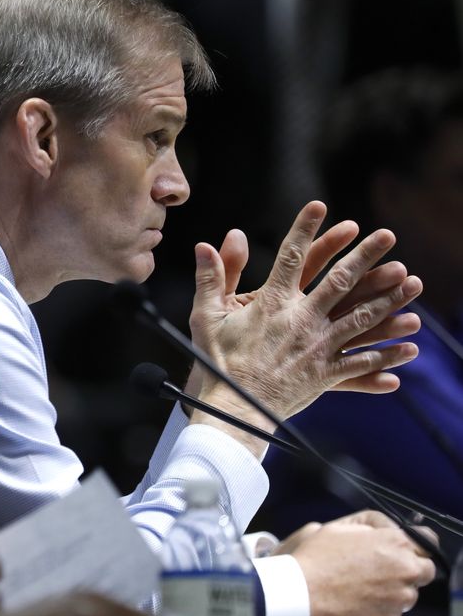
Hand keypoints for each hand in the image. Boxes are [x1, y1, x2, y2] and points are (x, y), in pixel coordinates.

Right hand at [187, 202, 421, 449]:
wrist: (233, 409)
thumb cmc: (217, 363)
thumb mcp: (205, 317)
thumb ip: (211, 278)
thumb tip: (204, 245)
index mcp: (272, 304)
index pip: (292, 257)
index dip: (306, 229)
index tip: (319, 206)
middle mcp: (301, 321)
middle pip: (340, 281)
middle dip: (366, 256)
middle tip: (387, 236)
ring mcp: (317, 348)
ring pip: (361, 318)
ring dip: (389, 299)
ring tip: (412, 282)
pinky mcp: (325, 374)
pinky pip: (361, 362)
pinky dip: (386, 354)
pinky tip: (409, 346)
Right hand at [279, 510, 435, 615]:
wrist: (298, 598)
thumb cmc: (314, 560)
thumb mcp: (336, 527)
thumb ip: (370, 526)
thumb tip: (386, 530)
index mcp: (394, 543)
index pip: (427, 542)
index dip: (414, 547)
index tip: (401, 552)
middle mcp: (405, 570)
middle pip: (424, 571)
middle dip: (407, 571)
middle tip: (379, 573)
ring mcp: (399, 598)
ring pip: (407, 595)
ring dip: (392, 592)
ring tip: (360, 591)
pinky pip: (391, 614)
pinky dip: (378, 611)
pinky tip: (355, 605)